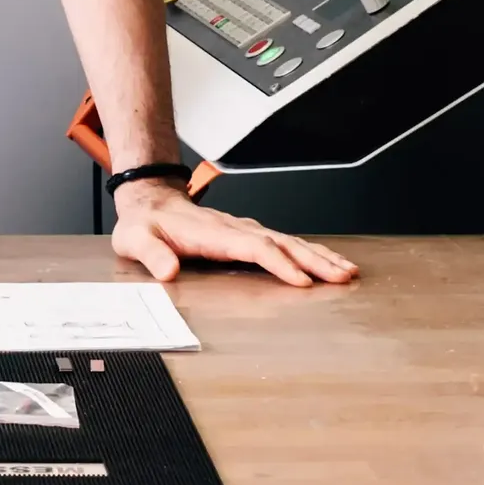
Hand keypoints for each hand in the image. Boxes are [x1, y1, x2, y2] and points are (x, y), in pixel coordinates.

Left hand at [110, 179, 358, 286]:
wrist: (148, 203)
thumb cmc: (144, 225)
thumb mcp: (135, 240)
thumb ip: (150, 254)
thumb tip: (168, 271)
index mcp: (211, 233)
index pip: (251, 246)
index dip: (277, 262)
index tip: (302, 281)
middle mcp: (234, 229)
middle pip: (280, 242)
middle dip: (313, 259)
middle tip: (343, 276)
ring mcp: (243, 230)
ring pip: (288, 241)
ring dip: (318, 255)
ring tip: (348, 271)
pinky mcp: (247, 235)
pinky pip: (284, 243)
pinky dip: (309, 252)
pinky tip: (328, 262)